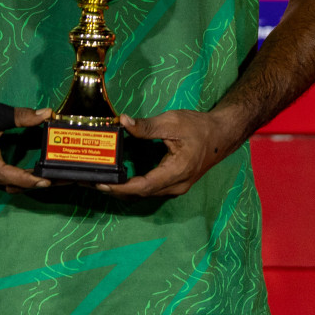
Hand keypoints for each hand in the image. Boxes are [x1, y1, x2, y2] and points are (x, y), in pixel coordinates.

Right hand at [0, 102, 52, 191]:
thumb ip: (21, 116)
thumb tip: (47, 114)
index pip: (4, 174)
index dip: (26, 179)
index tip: (45, 181)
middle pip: (5, 183)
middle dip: (30, 183)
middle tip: (54, 180)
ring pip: (2, 185)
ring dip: (23, 182)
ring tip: (46, 178)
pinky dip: (13, 179)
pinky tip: (29, 175)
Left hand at [98, 110, 241, 198]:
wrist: (221, 135)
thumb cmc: (199, 128)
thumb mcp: (173, 122)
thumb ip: (147, 126)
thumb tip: (123, 122)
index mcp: (177, 171)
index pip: (144, 186)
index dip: (122, 188)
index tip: (102, 184)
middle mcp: (176, 185)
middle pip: (141, 193)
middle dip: (116, 190)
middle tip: (92, 181)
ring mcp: (175, 187)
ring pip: (145, 193)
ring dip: (123, 189)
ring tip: (101, 180)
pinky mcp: (173, 184)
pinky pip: (150, 189)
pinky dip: (133, 186)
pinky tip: (120, 177)